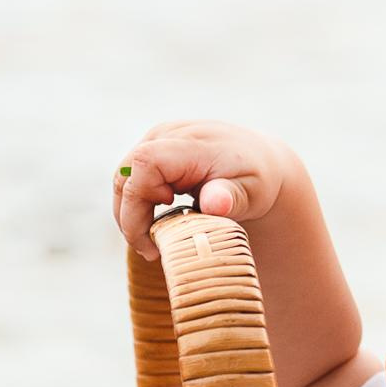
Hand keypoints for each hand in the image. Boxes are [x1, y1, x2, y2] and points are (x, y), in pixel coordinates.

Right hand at [111, 120, 297, 257]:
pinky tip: (156, 225)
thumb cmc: (257, 180)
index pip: (144, 164)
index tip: (160, 227)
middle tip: (152, 251)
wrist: (261, 161)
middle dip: (130, 218)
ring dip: (131, 215)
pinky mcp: (154, 148)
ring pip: (124, 179)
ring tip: (153, 243)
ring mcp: (158, 139)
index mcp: (192, 144)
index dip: (140, 199)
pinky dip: (137, 205)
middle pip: (126, 175)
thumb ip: (231, 197)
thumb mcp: (254, 193)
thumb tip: (214, 203)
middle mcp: (169, 135)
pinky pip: (132, 179)